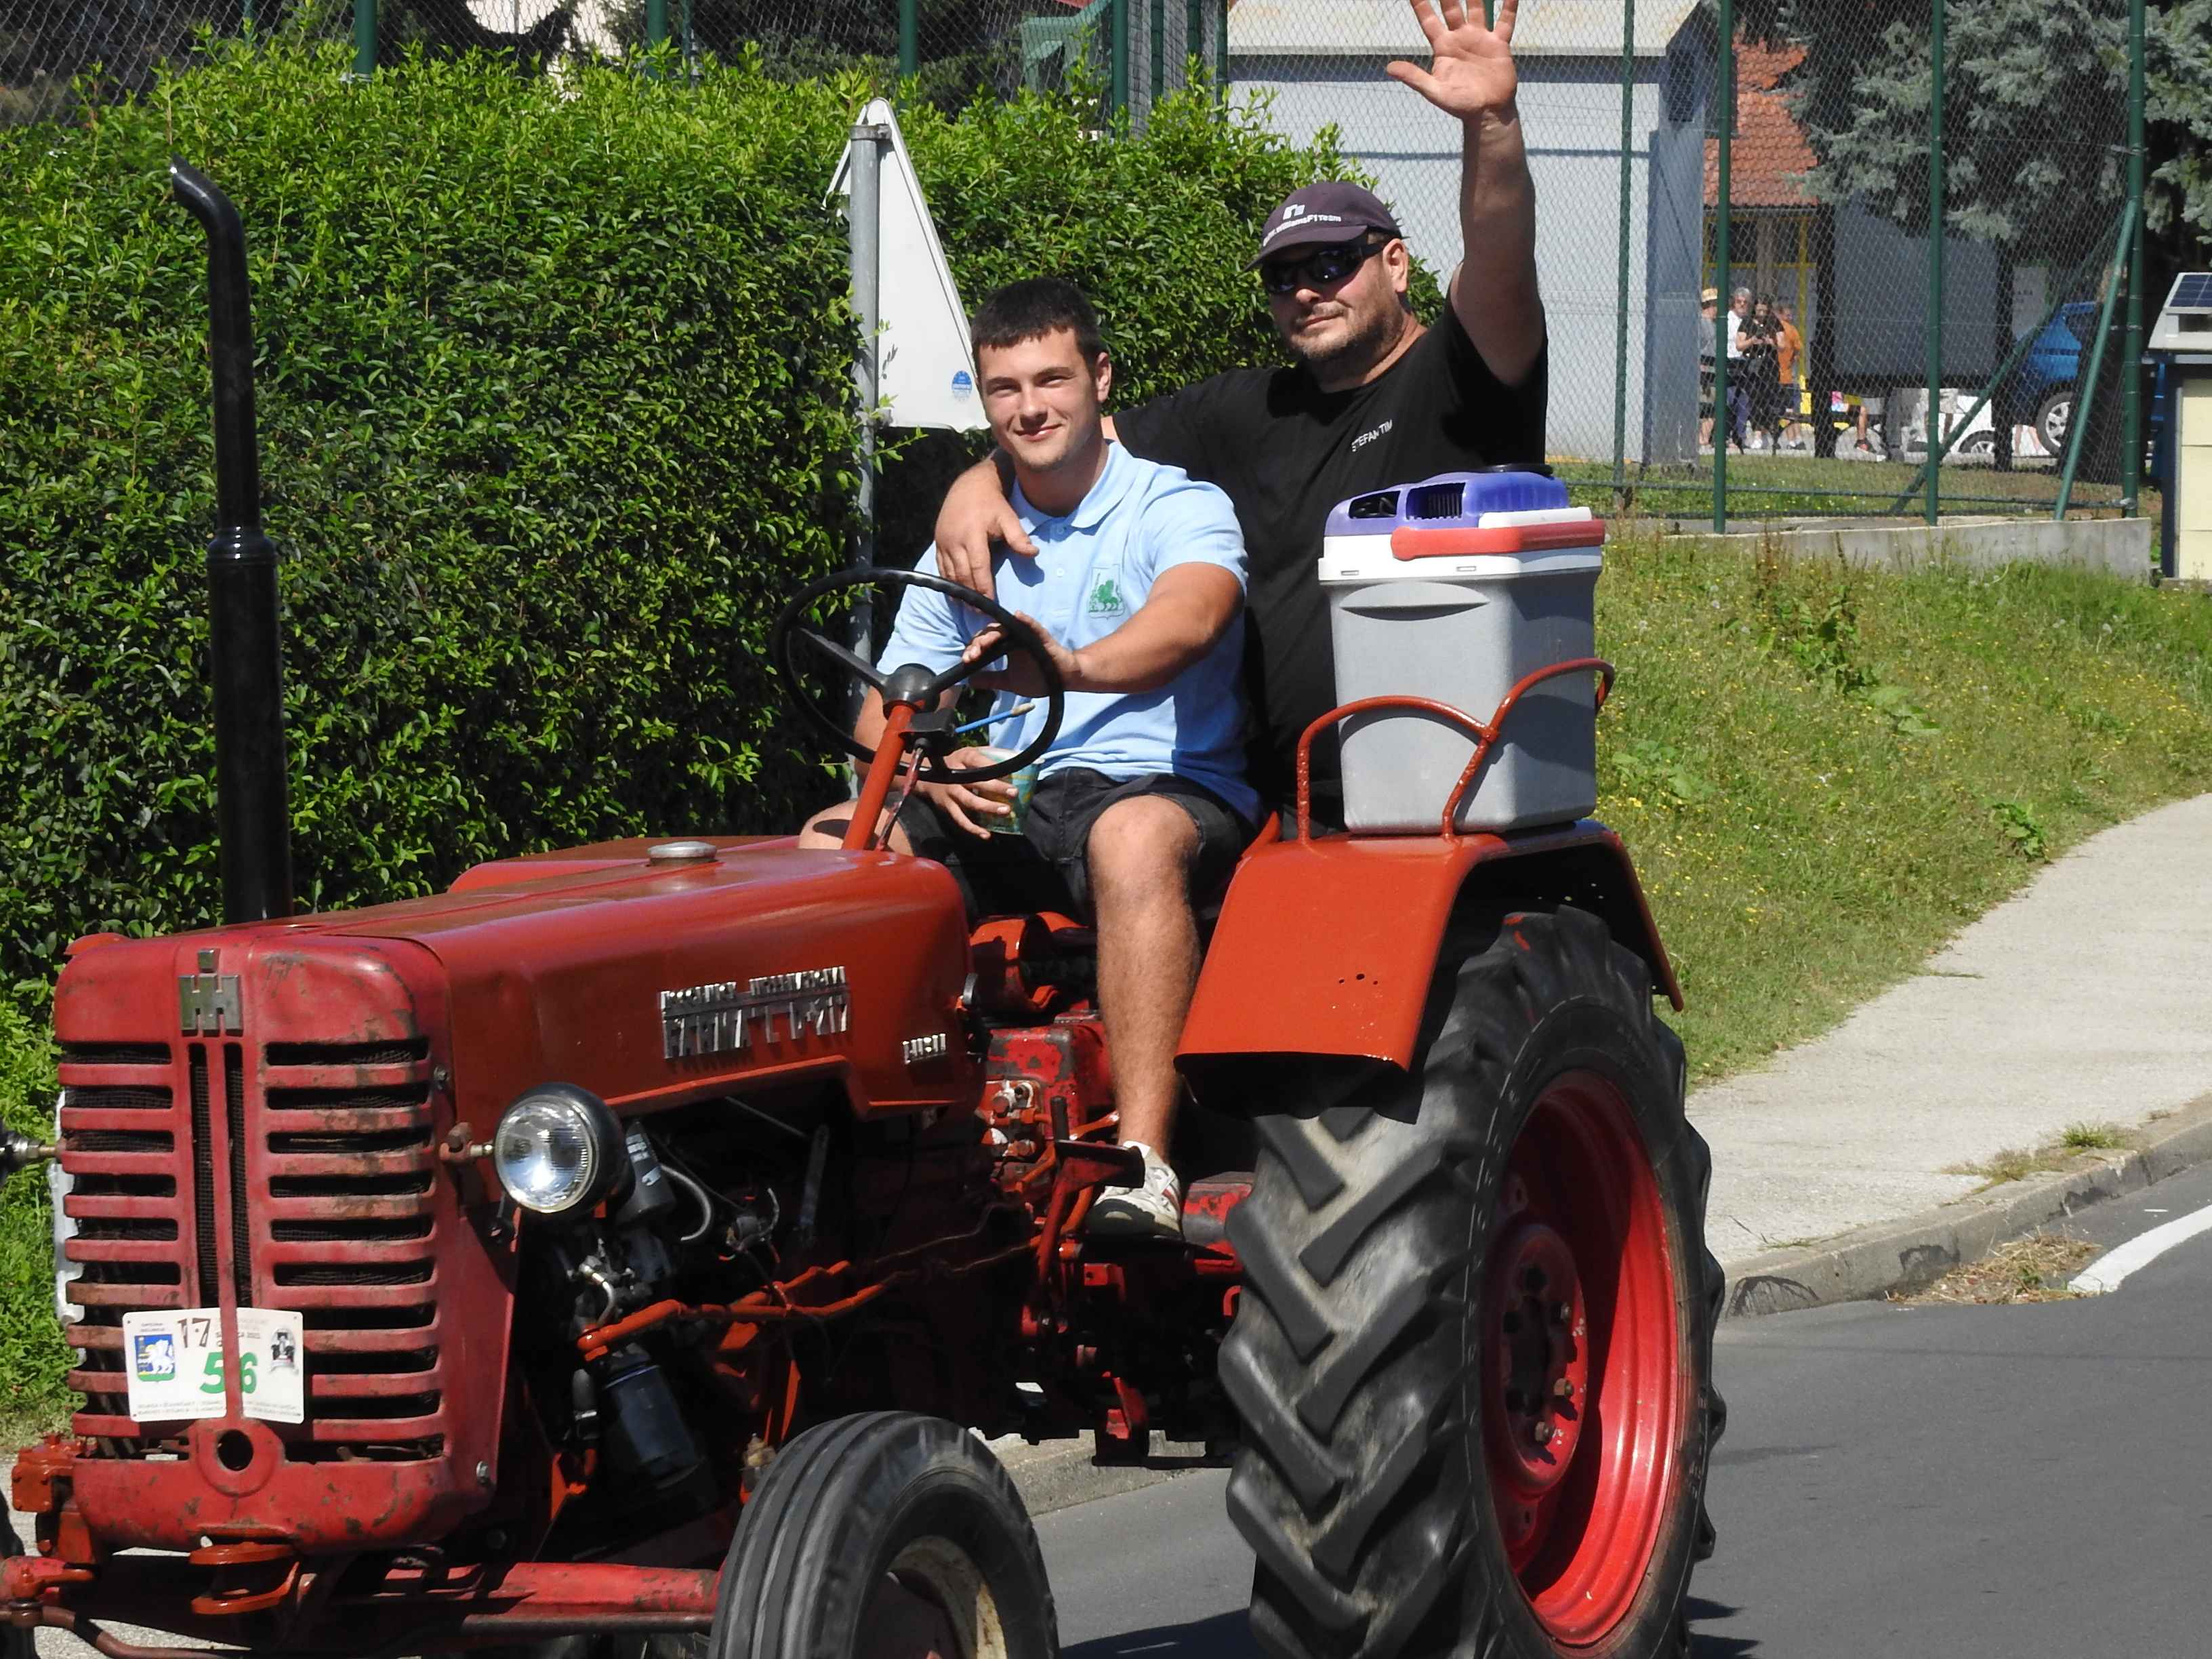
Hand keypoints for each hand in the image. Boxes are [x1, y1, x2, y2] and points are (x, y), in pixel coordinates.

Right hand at [914, 745, 1018, 838]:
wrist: (926, 777)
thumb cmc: (956, 764)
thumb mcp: (968, 753)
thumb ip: (987, 755)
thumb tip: (1013, 759)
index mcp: (963, 758)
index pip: (978, 760)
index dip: (993, 767)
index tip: (1009, 774)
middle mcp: (955, 775)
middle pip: (976, 781)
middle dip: (995, 787)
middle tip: (1014, 793)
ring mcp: (950, 792)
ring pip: (969, 801)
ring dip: (988, 807)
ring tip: (1005, 811)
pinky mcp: (947, 807)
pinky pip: (960, 819)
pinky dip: (973, 828)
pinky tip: (986, 835)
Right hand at [933, 463, 1037, 600]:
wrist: (969, 486)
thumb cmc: (992, 503)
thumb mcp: (1008, 516)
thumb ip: (1019, 537)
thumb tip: (1033, 553)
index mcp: (972, 535)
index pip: (978, 567)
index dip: (983, 587)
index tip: (991, 603)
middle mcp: (954, 540)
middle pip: (962, 575)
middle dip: (972, 595)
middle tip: (981, 613)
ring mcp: (943, 542)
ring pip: (949, 574)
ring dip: (959, 592)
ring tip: (970, 607)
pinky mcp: (938, 543)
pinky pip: (941, 568)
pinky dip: (948, 582)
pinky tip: (956, 594)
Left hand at [964, 613, 1083, 696]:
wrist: (1062, 680)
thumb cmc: (1039, 677)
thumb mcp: (1010, 682)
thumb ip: (992, 680)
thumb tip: (970, 681)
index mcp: (1004, 646)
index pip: (983, 643)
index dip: (973, 650)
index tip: (966, 661)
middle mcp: (1013, 637)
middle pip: (991, 633)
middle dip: (979, 643)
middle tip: (972, 656)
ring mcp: (1026, 635)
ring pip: (1006, 628)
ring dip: (994, 634)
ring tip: (984, 643)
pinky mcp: (1041, 636)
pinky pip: (1032, 626)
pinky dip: (1025, 620)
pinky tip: (1018, 616)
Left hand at [1387, 0, 1517, 122]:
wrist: (1488, 114)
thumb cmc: (1459, 105)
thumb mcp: (1435, 92)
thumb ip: (1414, 77)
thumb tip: (1389, 68)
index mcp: (1443, 47)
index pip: (1428, 19)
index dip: (1420, 3)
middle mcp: (1460, 38)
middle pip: (1451, 7)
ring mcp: (1480, 38)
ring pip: (1476, 7)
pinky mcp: (1498, 44)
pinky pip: (1505, 20)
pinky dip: (1509, 5)